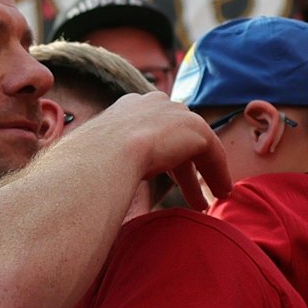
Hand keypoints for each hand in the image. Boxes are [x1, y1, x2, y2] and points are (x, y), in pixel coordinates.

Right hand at [63, 91, 229, 208]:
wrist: (102, 157)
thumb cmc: (86, 167)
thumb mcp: (94, 161)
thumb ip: (103, 164)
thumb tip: (89, 188)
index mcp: (127, 109)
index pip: (151, 130)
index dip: (161, 155)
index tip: (161, 177)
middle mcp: (152, 104)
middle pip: (176, 136)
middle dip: (184, 167)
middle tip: (190, 195)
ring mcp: (175, 113)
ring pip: (197, 146)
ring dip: (204, 174)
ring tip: (205, 203)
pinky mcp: (195, 129)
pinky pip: (212, 153)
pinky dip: (218, 173)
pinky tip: (221, 193)